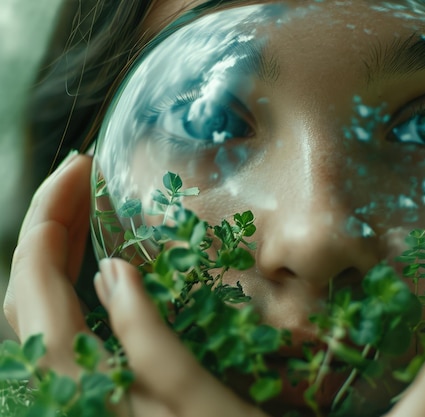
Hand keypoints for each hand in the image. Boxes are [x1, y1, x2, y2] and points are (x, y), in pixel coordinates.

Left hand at [3, 153, 266, 416]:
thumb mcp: (197, 399)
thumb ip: (146, 339)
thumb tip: (111, 272)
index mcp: (76, 386)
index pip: (36, 285)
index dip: (51, 218)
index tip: (80, 168)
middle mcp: (57, 389)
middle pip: (27, 292)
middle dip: (50, 222)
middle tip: (83, 176)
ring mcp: (69, 390)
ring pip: (37, 308)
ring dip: (57, 250)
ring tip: (86, 206)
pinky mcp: (89, 390)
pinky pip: (59, 327)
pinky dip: (69, 283)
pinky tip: (94, 264)